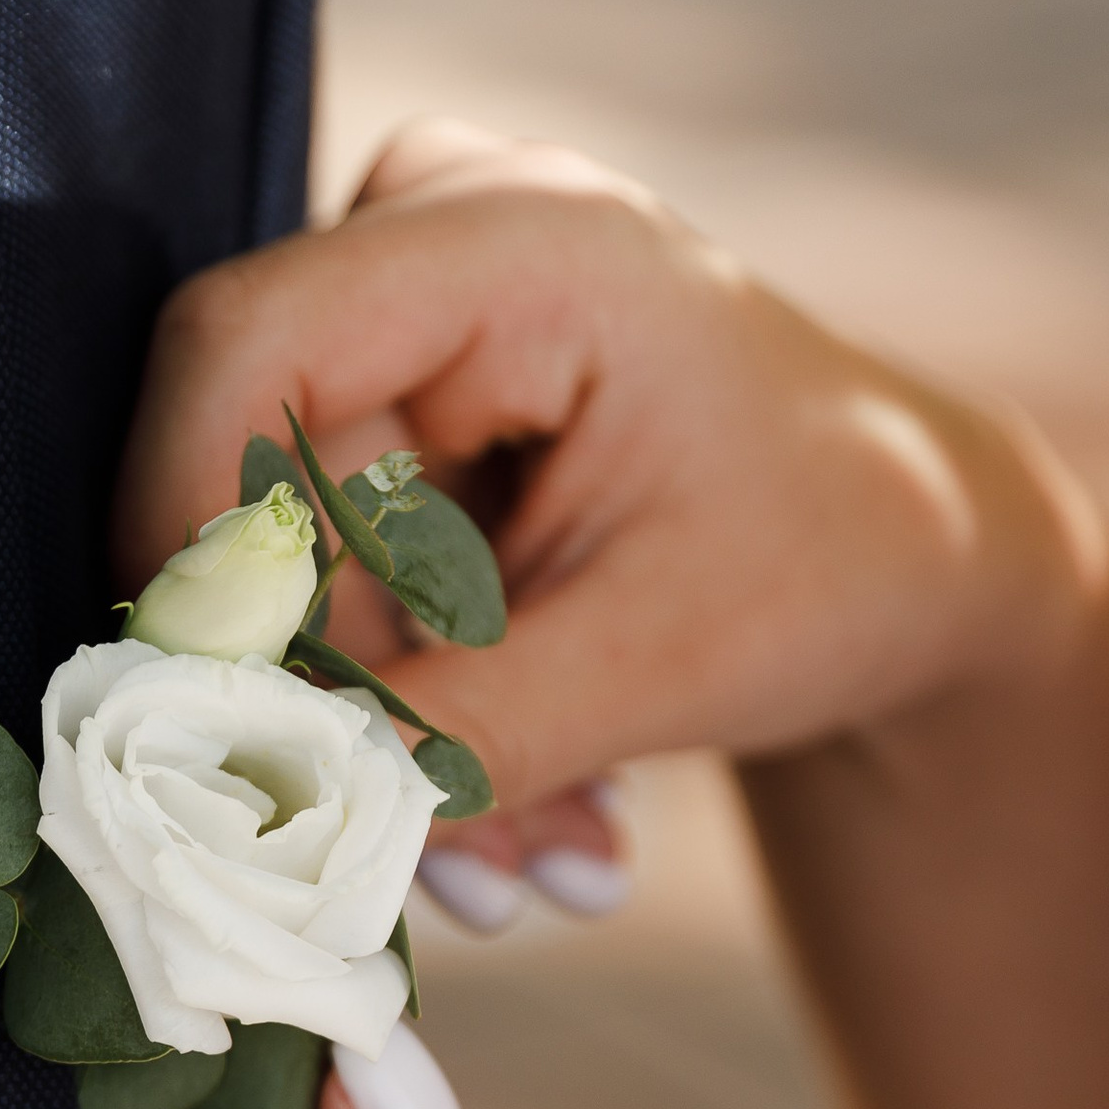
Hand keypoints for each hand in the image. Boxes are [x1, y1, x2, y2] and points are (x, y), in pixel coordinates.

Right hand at [115, 120, 1108, 812]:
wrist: (915, 554)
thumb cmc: (843, 560)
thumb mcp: (665, 658)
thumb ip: (464, 726)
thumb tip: (287, 797)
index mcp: (523, 238)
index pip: (245, 350)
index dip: (192, 541)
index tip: (217, 725)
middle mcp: (441, 242)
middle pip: (268, 492)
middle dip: (351, 702)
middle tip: (459, 870)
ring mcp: (415, 325)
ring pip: (301, 571)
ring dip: (403, 745)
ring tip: (537, 865)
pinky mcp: (408, 416)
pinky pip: (347, 587)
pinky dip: (427, 713)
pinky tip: (538, 808)